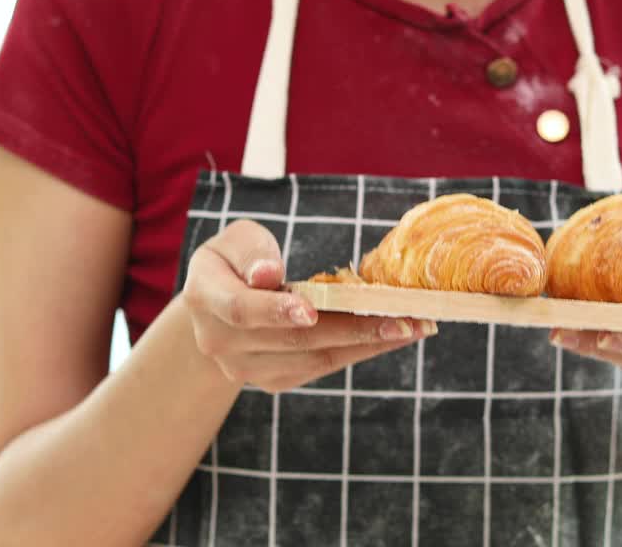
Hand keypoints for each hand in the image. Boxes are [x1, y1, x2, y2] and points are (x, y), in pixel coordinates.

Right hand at [180, 220, 436, 393]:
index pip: (243, 310)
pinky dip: (360, 351)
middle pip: (293, 340)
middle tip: (402, 318)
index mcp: (206, 300)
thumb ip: (250, 251)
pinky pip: (322, 368)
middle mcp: (222, 343)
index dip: (277, 310)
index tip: (311, 309)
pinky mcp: (275, 381)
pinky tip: (394, 336)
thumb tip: (268, 274)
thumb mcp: (234, 240)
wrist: (215, 309)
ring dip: (368, 343)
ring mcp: (248, 370)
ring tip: (414, 326)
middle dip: (351, 328)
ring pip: (314, 358)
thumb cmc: (234, 262)